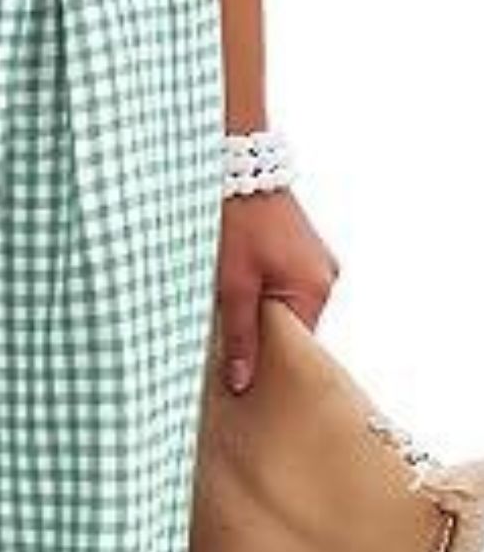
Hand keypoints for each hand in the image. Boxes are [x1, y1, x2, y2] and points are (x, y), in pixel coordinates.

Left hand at [214, 187, 339, 392]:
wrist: (239, 166)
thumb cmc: (237, 222)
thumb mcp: (232, 285)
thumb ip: (239, 336)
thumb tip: (242, 384)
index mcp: (315, 290)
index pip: (297, 348)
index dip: (270, 366)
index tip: (242, 385)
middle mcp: (325, 278)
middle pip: (293, 329)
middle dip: (262, 341)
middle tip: (228, 358)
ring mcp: (316, 263)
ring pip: (286, 308)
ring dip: (259, 316)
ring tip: (227, 321)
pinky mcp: (302, 251)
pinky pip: (284, 287)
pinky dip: (262, 296)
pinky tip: (237, 295)